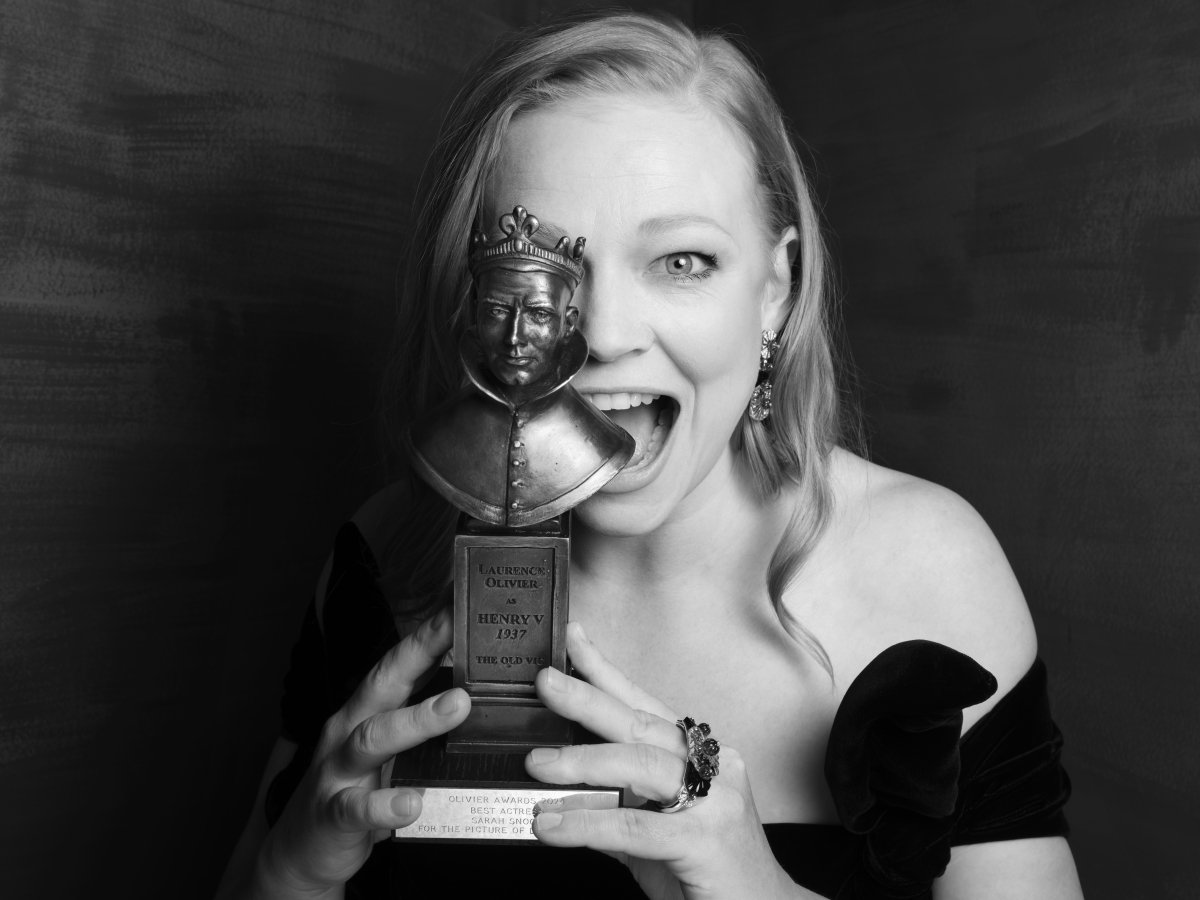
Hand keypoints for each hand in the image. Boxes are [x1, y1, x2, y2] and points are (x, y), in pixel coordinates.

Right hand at [256, 607, 469, 895]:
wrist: (301, 851)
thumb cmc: (355, 789)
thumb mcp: (387, 749)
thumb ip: (421, 719)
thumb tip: (475, 689)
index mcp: (366, 710)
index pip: (401, 663)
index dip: (431, 632)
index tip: (463, 603)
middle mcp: (349, 730)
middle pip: (384, 684)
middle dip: (422, 654)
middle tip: (463, 635)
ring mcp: (337, 772)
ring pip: (373, 738)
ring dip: (417, 720)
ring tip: (458, 705)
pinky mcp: (332, 816)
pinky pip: (358, 809)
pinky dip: (384, 806)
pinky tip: (411, 803)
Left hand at [526, 623, 798, 899]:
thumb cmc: (713, 879)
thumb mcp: (656, 840)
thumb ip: (617, 814)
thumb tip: (566, 800)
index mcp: (701, 761)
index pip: (646, 706)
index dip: (607, 671)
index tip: (572, 638)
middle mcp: (715, 770)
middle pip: (641, 724)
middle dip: (588, 698)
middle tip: (545, 682)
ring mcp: (716, 802)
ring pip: (639, 765)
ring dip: (581, 760)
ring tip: (536, 764)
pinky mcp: (706, 840)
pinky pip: (635, 825)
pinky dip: (587, 823)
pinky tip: (552, 827)